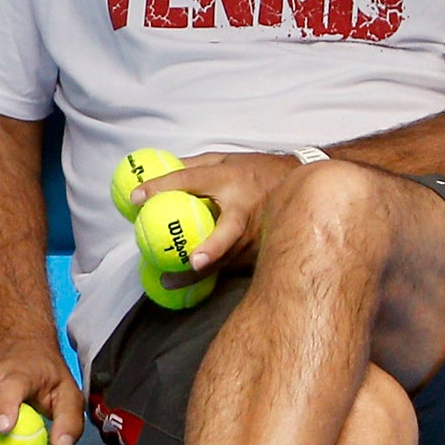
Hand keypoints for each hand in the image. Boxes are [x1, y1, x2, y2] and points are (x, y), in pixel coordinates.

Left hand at [136, 151, 306, 277]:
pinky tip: (189, 286)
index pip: (192, 180)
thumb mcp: (228, 159)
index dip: (163, 187)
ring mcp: (257, 234)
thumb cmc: (260, 171)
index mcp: (231, 179)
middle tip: (187, 260)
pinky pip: (232, 265)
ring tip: (168, 282)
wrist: (308, 188)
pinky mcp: (262, 251)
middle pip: (227, 231)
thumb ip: (195, 164)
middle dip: (211, 247)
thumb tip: (160, 170)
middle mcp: (245, 209)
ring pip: (229, 258)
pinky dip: (212, 273)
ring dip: (199, 273)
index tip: (136, 198)